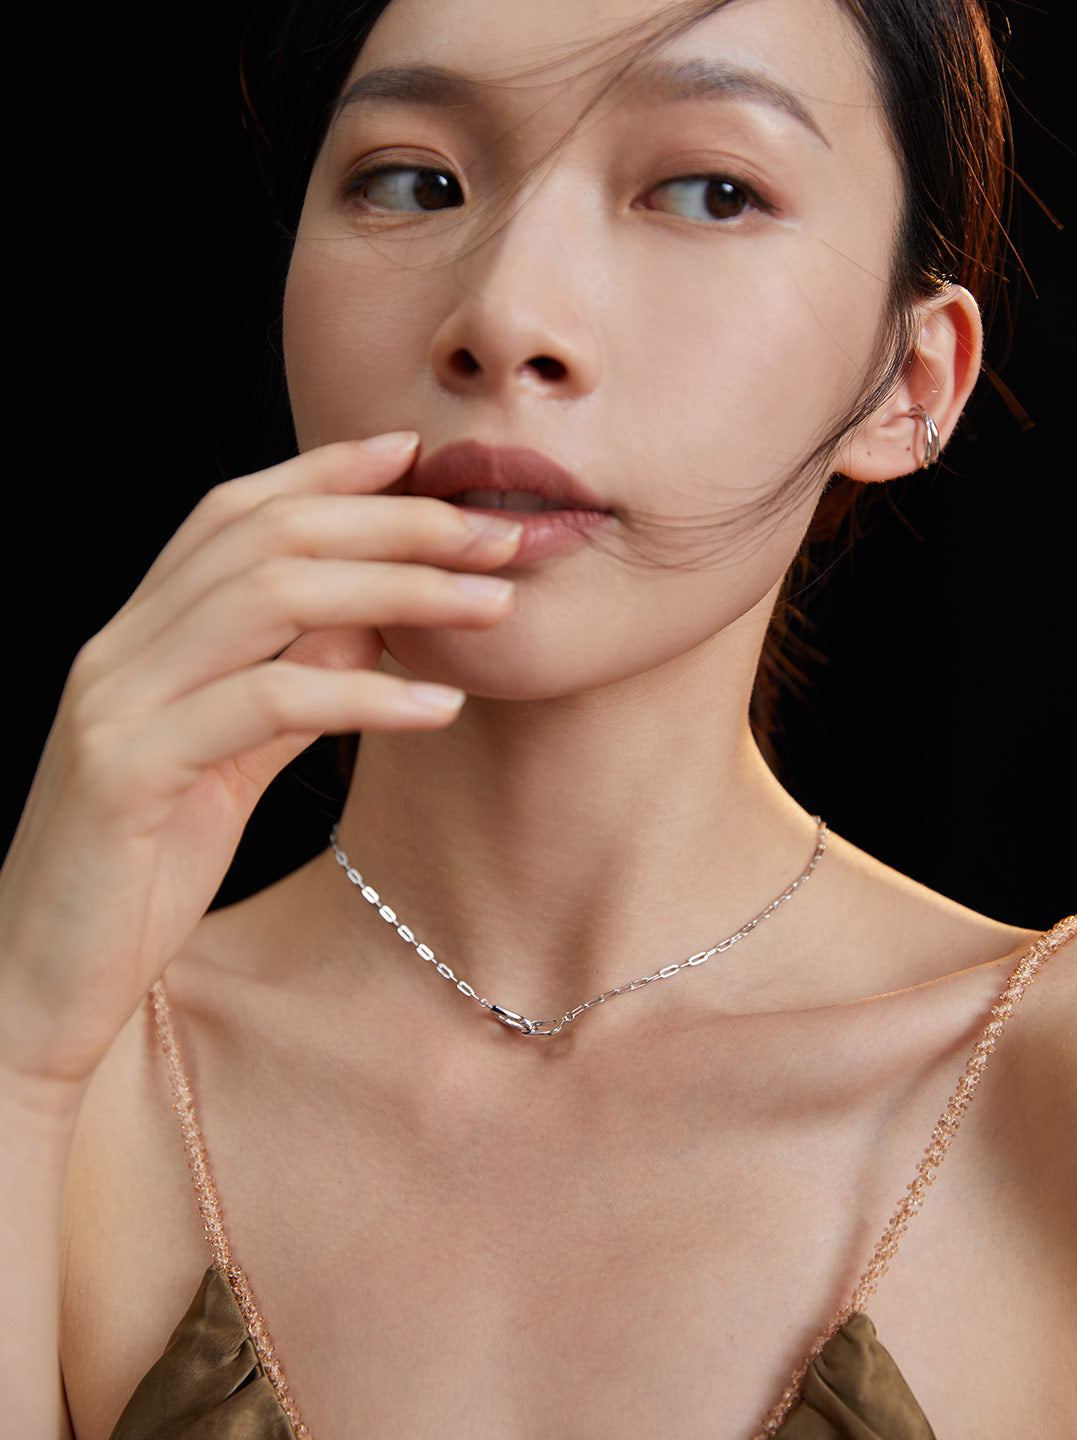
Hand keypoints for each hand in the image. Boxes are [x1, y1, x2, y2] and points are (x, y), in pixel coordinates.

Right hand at [0, 434, 521, 1089]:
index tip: (416, 452)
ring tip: (493, 602)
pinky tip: (441, 705)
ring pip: (269, 599)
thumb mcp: (228, 761)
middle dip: (393, 523)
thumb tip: (373, 615)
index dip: (325, 471)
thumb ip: (286, 682)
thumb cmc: (142, 868)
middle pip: (267, 538)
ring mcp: (118, 704)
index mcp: (140, 637)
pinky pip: (265, 705)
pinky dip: (364, 693)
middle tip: (496, 532)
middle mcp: (121, 650)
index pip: (233, 514)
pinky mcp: (128, 774)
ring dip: (397, 589)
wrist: (37, 979)